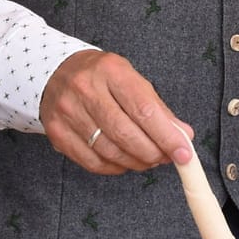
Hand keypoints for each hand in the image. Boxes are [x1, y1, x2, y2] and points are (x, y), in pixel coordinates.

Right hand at [39, 50, 194, 175]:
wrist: (55, 71)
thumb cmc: (101, 76)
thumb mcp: (130, 78)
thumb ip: (157, 108)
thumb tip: (183, 135)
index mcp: (111, 71)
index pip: (144, 110)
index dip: (167, 136)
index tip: (184, 153)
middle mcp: (86, 90)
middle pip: (126, 133)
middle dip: (153, 152)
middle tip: (166, 158)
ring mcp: (69, 112)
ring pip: (110, 151)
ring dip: (136, 162)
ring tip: (149, 160)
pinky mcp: (58, 133)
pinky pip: (91, 161)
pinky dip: (114, 167)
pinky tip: (125, 162)